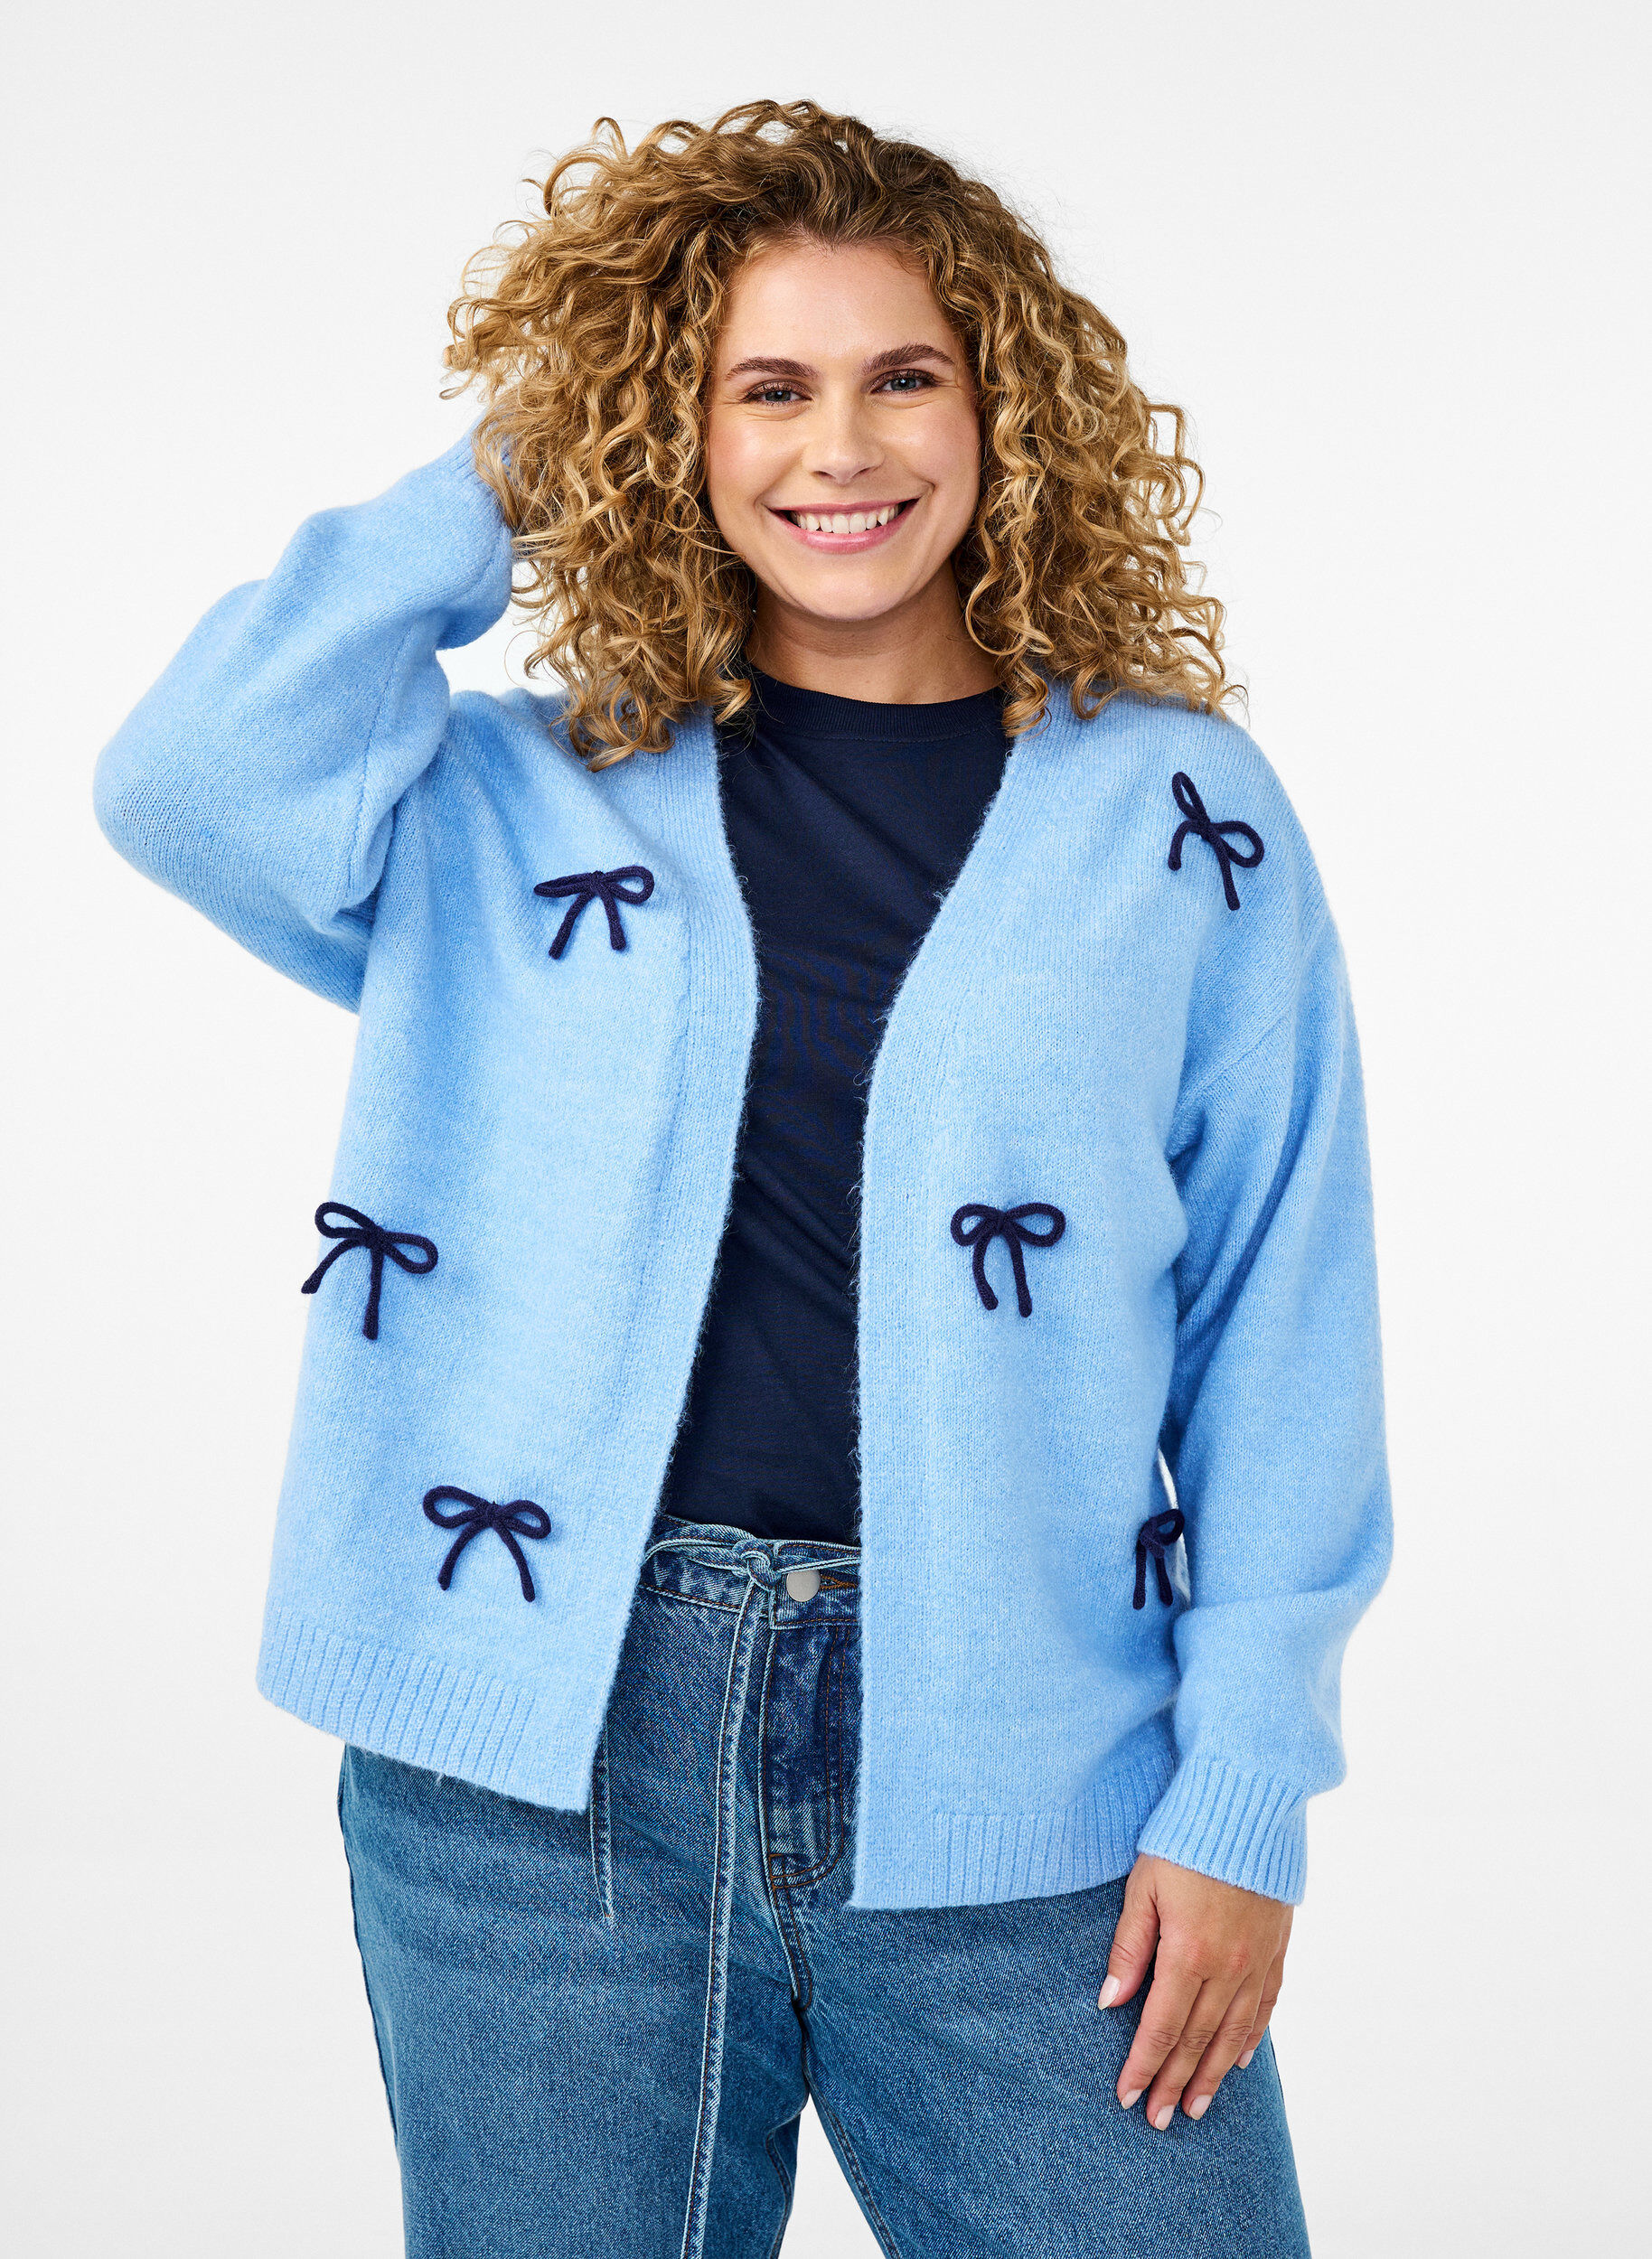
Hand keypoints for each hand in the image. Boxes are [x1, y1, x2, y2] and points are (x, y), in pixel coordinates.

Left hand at [1098, 1853, 1291, 2127]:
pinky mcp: (1277, 1948)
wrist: (1248, 1805)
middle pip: (1197, 2041)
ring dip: (1211, 2075)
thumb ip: (1129, 1947)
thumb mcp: (1143, 1886)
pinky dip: (1251, 2038)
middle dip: (1174, 2083)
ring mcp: (1257, 1961)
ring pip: (1233, 2034)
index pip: (1161, 2027)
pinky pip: (1265, 2006)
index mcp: (1188, 1953)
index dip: (1143, 2066)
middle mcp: (1227, 1967)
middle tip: (1159, 2119)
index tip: (1127, 2098)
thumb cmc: (1186, 1839)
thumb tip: (1110, 2001)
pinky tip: (1237, 2060)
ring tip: (1195, 2107)